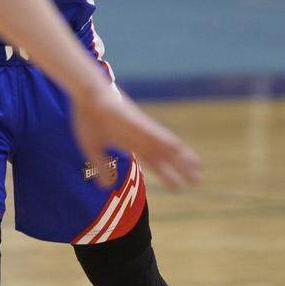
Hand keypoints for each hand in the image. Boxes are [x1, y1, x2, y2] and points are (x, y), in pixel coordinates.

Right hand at [73, 83, 201, 191]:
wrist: (86, 97)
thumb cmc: (89, 119)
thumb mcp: (92, 149)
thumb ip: (101, 166)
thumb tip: (105, 186)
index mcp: (132, 144)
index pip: (155, 163)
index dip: (168, 175)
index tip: (179, 188)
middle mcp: (142, 138)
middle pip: (167, 157)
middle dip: (182, 169)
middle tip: (198, 182)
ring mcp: (142, 130)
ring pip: (167, 146)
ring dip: (182, 158)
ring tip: (198, 169)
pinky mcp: (139, 122)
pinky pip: (156, 133)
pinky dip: (169, 142)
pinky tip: (180, 150)